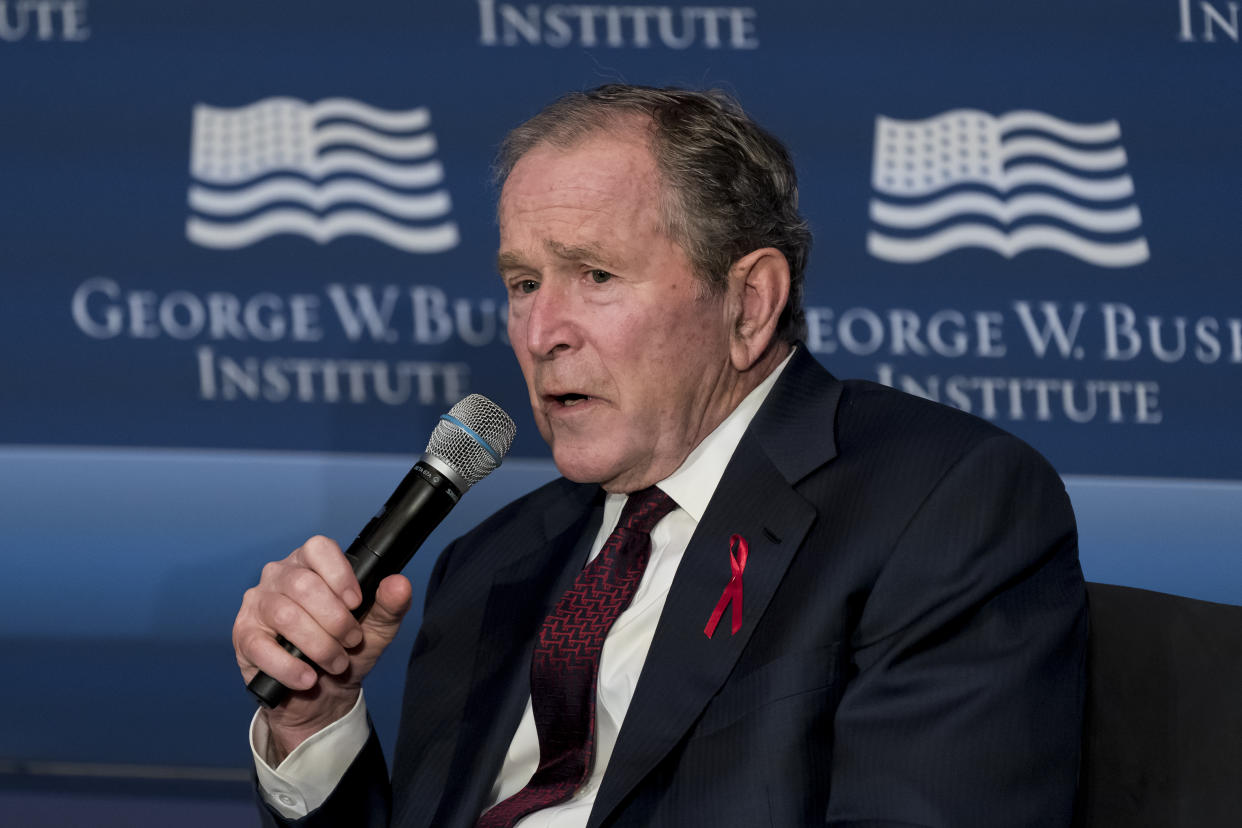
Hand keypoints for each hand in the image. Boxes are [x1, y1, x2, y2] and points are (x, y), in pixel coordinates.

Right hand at [233, 535, 412, 759]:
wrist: (322, 694)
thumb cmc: (347, 649)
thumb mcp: (377, 627)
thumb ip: (390, 604)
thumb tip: (399, 583)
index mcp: (311, 563)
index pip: (319, 548)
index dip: (340, 574)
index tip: (356, 603)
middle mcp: (280, 576)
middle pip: (303, 585)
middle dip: (335, 620)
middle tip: (351, 642)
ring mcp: (258, 604)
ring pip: (284, 614)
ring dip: (318, 644)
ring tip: (336, 663)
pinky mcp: (244, 636)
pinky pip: (261, 647)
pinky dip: (289, 667)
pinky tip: (307, 678)